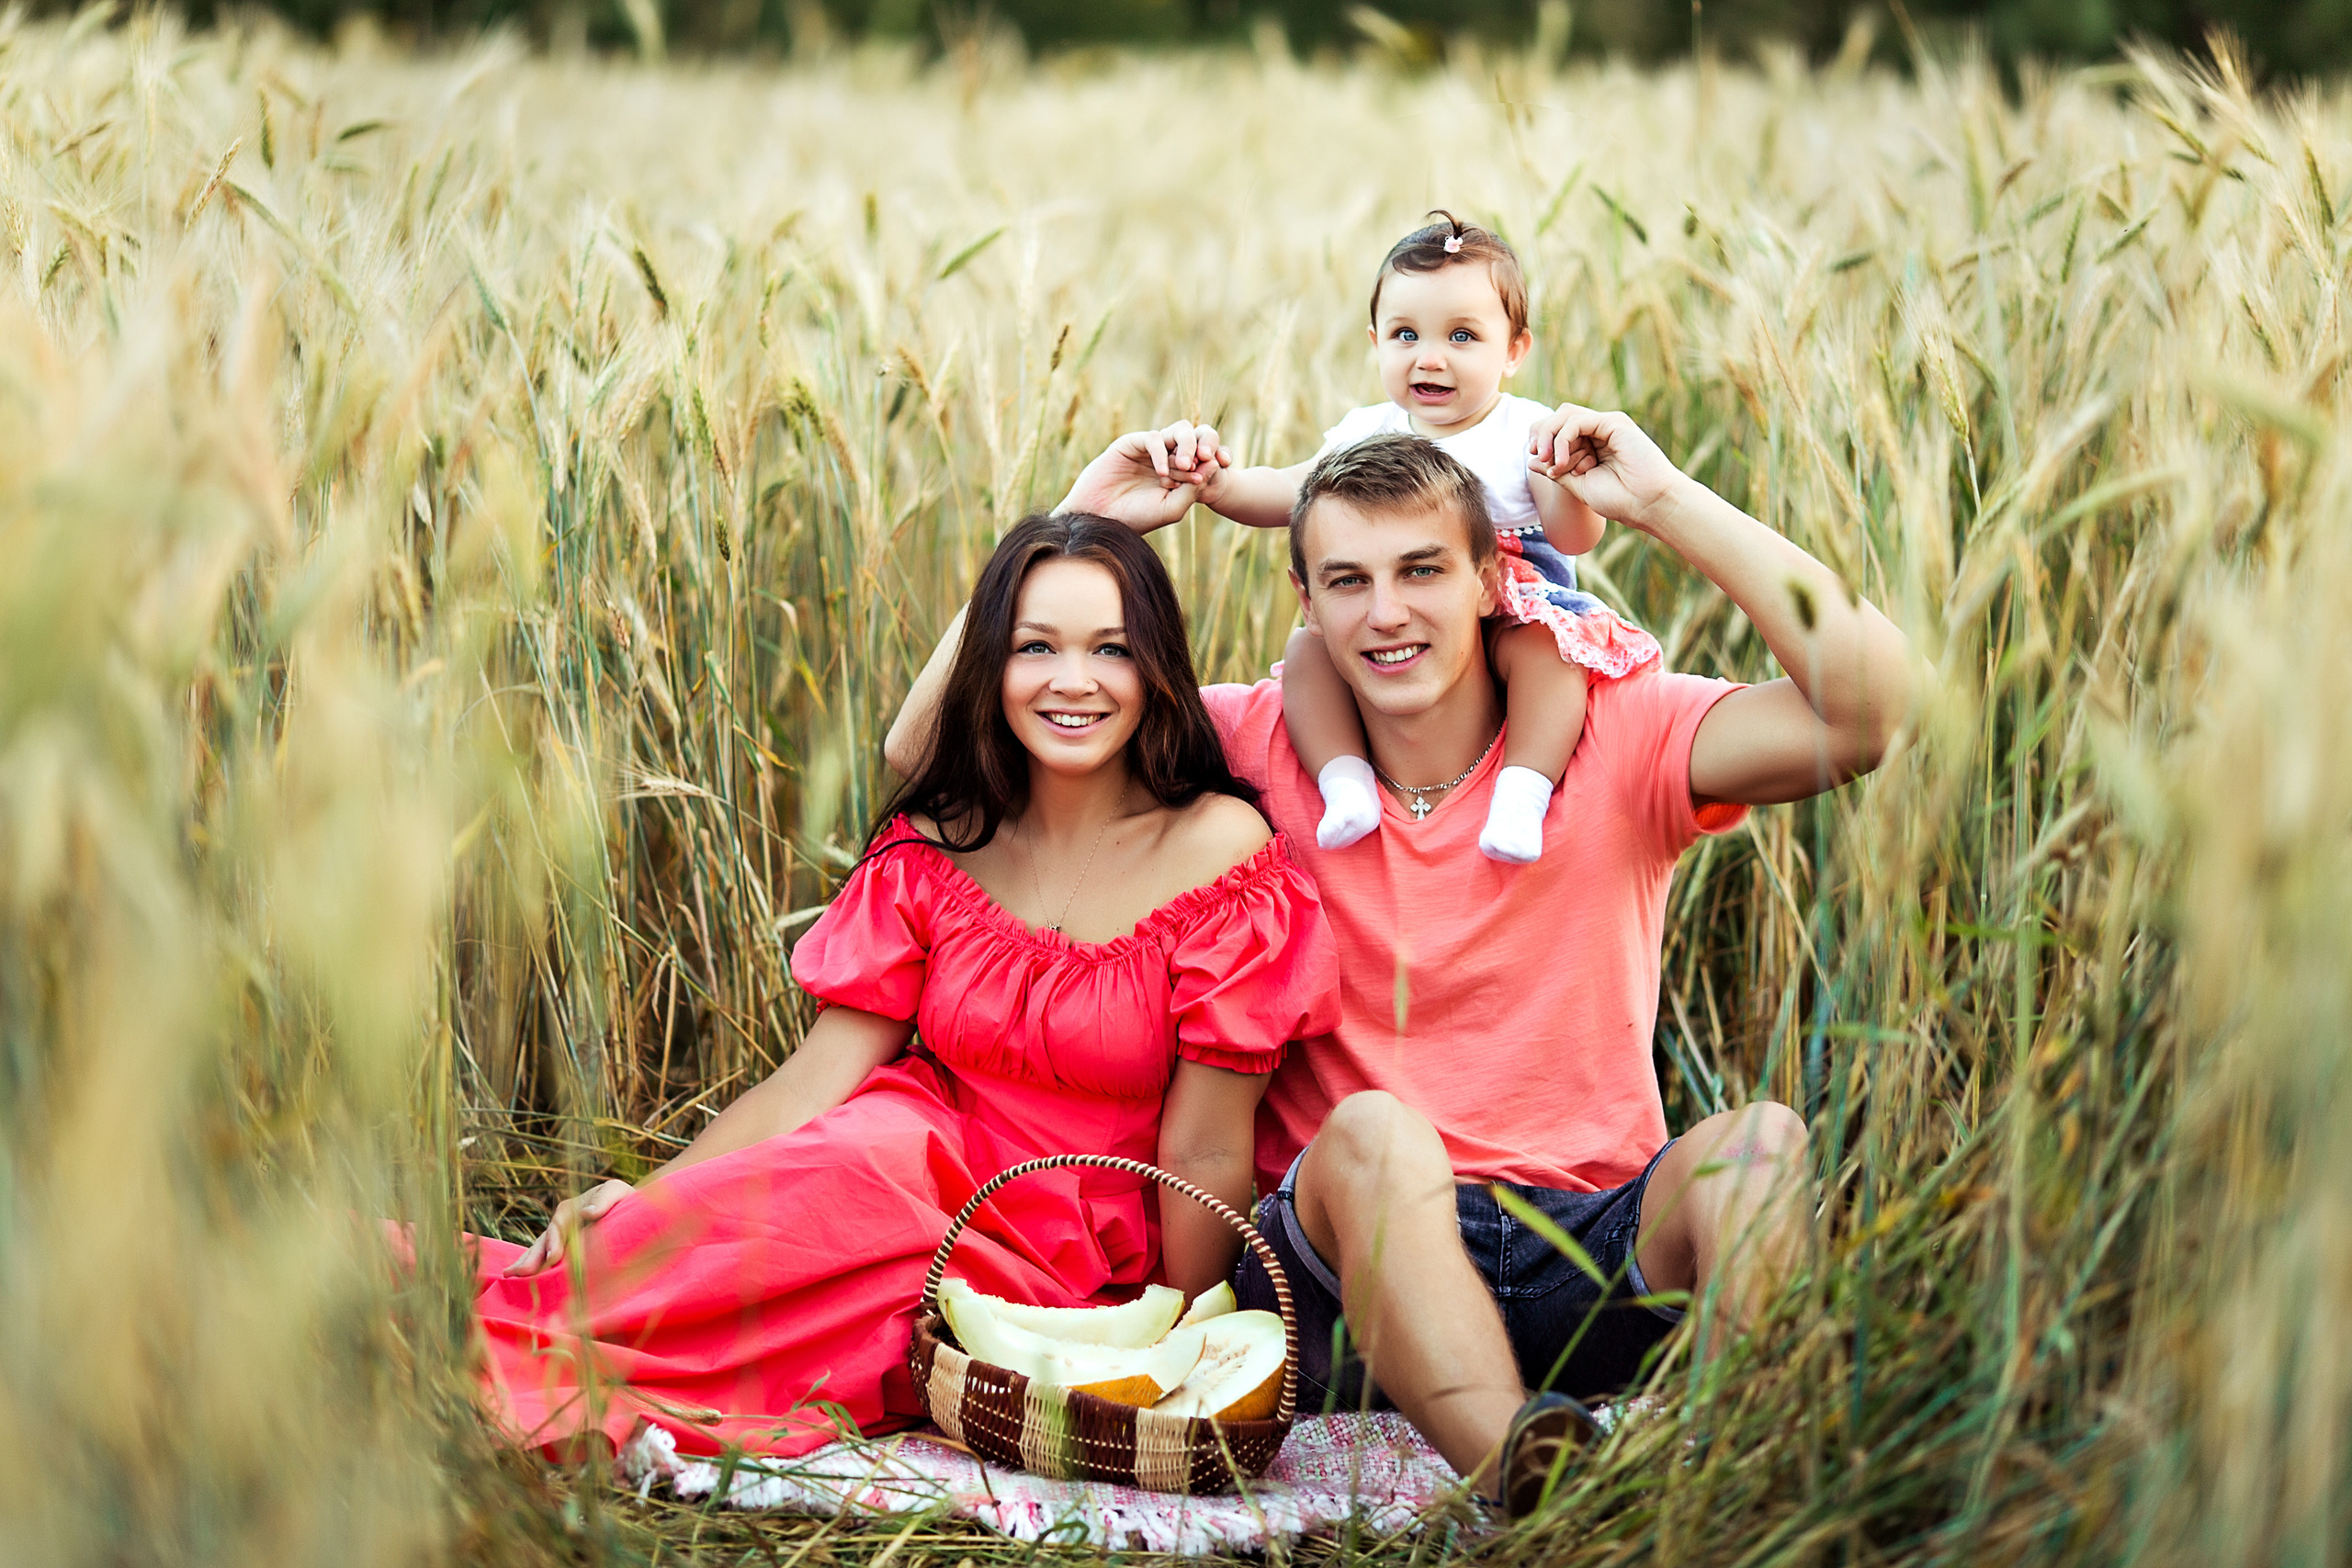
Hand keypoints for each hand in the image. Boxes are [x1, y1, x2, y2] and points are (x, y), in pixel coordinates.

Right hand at [505, 1178, 634, 1275]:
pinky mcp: (568, 1256)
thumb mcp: (617, 1192)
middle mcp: (563, 1226)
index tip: (553, 1257)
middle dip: (531, 1257)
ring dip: (527, 1264)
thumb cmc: (626, 1200)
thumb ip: (604, 1199)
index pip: (558, 1225)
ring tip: (511, 1277)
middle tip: (520, 1273)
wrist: (637, 1215)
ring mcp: (563, 1241)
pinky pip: (550, 1264)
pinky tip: (524, 1283)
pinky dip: (538, 1272)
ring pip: (541, 1253)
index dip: (554, 1241)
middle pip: (543, 1241)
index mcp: (572, 1210)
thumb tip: (588, 1213)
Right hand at [1061, 422, 1232, 534]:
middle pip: (1192, 441)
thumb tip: (1215, 464)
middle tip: (1199, 466)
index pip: (1202, 459)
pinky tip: (1162, 473)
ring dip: (1186, 447)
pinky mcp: (1131, 444)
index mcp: (1178, 474)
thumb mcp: (1172, 508)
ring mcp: (1148, 450)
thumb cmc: (1136, 517)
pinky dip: (1161, 453)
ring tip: (1186, 467)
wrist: (1100, 518)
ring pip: (1176, 433)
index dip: (1209, 465)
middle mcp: (1165, 459)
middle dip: (1200, 451)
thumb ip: (1193, 488)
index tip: (1207, 479)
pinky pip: (1153, 438)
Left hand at [1527, 404, 1685, 530]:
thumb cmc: (1619, 500)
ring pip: (1566, 415)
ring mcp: (1607, 425)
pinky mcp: (1614, 422)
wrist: (1648, 504)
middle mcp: (1599, 432)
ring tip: (1550, 460)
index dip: (1542, 441)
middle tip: (1537, 455)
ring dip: (1551, 436)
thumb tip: (1530, 462)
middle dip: (1542, 434)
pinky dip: (1563, 438)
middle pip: (1560, 418)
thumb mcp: (1577, 486)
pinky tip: (1563, 460)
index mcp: (1592, 446)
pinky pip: (1577, 421)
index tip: (1535, 461)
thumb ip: (1556, 471)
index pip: (1558, 431)